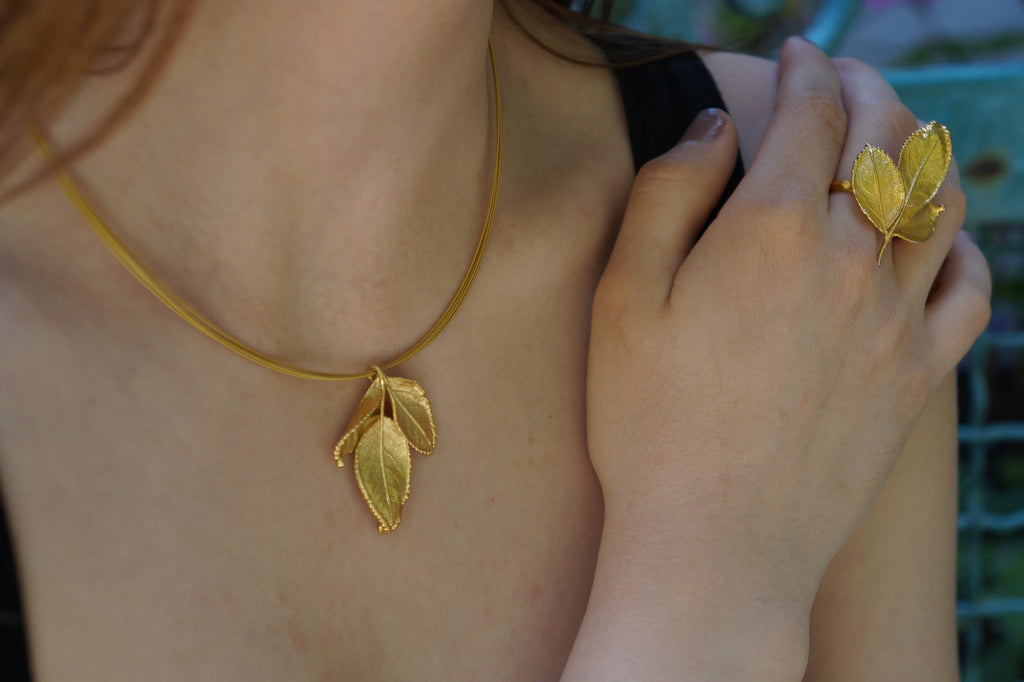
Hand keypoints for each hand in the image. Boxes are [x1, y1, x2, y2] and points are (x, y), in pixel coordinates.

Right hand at [586, 37, 988, 632]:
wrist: (714, 546)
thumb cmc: (648, 424)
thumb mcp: (622, 298)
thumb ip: (667, 194)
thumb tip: (719, 127)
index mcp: (770, 232)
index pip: (806, 115)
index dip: (801, 70)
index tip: (792, 52)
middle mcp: (848, 262)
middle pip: (884, 140)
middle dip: (866, 88)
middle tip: (841, 74)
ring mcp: (896, 321)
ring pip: (938, 200)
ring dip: (922, 149)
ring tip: (896, 137)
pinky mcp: (920, 377)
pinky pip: (971, 290)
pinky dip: (964, 245)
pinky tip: (941, 240)